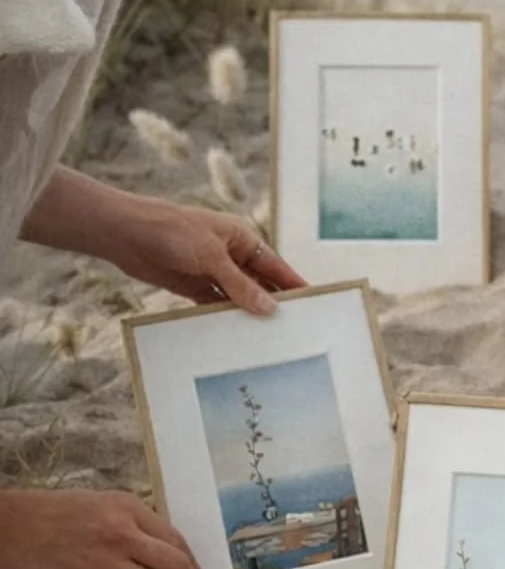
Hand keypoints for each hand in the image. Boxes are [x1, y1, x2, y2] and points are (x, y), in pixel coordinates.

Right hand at [0, 489, 206, 568]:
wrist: (9, 529)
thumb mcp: (103, 504)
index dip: (194, 565)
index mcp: (129, 509)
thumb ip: (137, 522)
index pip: (177, 541)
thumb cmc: (56, 515)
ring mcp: (106, 563)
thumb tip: (169, 552)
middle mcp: (123, 534)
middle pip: (177, 568)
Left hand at [102, 196, 304, 314]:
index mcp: (243, 239)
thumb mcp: (212, 257)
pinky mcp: (193, 285)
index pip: (276, 267)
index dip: (294, 285)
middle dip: (274, 303)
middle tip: (294, 328)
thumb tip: (269, 308)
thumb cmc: (173, 232)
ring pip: (239, 296)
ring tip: (268, 336)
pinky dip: (224, 316)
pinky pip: (215, 304)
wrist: (126, 233)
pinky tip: (236, 332)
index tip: (314, 302)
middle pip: (260, 284)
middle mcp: (231, 255)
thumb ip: (241, 285)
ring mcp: (212, 271)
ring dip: (249, 313)